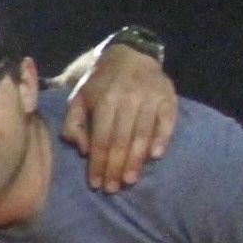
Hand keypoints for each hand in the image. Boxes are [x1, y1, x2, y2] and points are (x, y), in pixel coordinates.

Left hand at [62, 42, 178, 192]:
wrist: (129, 54)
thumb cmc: (101, 84)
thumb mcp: (79, 98)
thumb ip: (73, 124)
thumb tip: (83, 150)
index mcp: (105, 99)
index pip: (101, 138)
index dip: (98, 164)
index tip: (96, 184)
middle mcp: (129, 97)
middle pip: (122, 139)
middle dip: (116, 167)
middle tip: (113, 189)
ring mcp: (151, 96)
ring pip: (143, 134)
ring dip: (136, 160)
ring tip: (130, 181)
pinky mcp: (168, 95)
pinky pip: (167, 121)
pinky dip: (162, 139)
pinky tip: (156, 157)